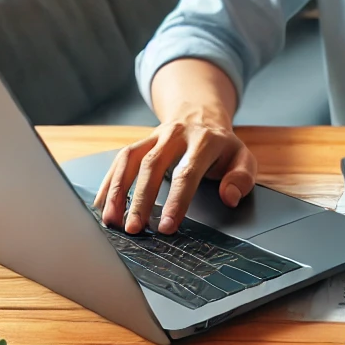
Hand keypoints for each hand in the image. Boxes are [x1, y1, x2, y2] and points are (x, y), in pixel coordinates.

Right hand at [93, 109, 256, 234]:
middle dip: (140, 200)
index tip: (166, 226)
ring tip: (111, 220)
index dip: (176, 201)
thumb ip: (241, 178)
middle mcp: (175, 135)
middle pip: (152, 166)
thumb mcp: (243, 159)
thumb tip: (229, 197)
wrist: (202, 116)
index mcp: (204, 141)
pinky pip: (119, 160)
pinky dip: (108, 183)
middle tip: (134, 229)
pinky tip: (101, 205)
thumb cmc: (223, 147)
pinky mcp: (140, 142)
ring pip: (130, 160)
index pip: (187, 173)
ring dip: (116, 191)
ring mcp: (154, 137)